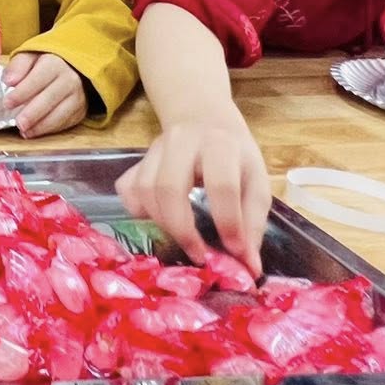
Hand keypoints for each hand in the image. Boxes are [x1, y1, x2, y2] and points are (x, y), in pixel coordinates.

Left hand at [2, 52, 86, 137]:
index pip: (37, 79)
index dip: (22, 93)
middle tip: (18, 123)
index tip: (7, 103)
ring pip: (60, 114)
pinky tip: (34, 132)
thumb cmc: (44, 64)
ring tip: (24, 131)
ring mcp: (77, 97)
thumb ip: (17, 66)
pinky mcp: (80, 111)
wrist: (72, 69)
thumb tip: (8, 81)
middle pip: (50, 99)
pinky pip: (65, 123)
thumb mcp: (29, 57)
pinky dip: (49, 130)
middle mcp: (70, 80)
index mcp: (55, 64)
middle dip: (32, 113)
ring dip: (41, 125)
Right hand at [115, 110, 268, 275]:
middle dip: (183, 229)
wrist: (205, 118)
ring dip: (162, 223)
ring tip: (184, 239)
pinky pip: (127, 188)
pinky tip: (158, 219)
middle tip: (199, 254)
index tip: (236, 252)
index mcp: (220, 144)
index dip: (228, 223)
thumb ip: (253, 223)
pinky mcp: (138, 158)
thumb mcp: (256, 181)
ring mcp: (154, 148)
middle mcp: (182, 141)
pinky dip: (138, 210)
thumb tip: (249, 267)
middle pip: (168, 187)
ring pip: (145, 190)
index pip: (220, 185)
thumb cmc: (235, 155)